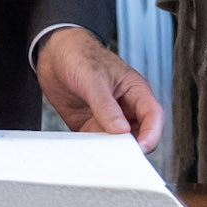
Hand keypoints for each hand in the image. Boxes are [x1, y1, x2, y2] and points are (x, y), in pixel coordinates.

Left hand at [35, 27, 163, 150]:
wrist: (53, 53)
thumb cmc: (79, 54)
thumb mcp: (93, 78)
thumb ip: (105, 105)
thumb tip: (120, 130)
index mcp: (134, 90)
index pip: (152, 115)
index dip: (151, 133)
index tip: (140, 147)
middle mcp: (124, 106)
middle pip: (139, 134)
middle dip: (131, 146)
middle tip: (118, 153)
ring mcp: (107, 117)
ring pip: (117, 142)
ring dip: (110, 149)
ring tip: (99, 151)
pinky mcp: (89, 125)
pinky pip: (96, 143)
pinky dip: (92, 149)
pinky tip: (85, 148)